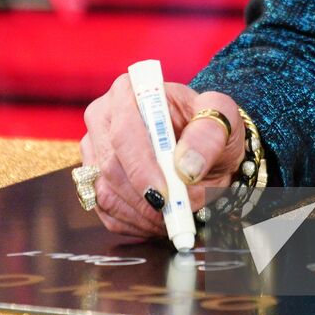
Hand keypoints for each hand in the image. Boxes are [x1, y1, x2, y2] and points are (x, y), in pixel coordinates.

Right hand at [79, 75, 245, 237]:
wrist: (200, 143)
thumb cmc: (208, 125)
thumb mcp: (222, 118)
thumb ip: (209, 135)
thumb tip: (186, 167)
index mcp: (129, 91)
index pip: (125, 131)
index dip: (142, 166)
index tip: (165, 194)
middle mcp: (102, 117)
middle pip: (111, 166)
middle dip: (146, 198)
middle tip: (180, 212)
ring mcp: (93, 150)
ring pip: (106, 193)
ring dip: (143, 214)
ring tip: (177, 215)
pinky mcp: (92, 178)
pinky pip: (105, 211)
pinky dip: (135, 223)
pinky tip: (160, 219)